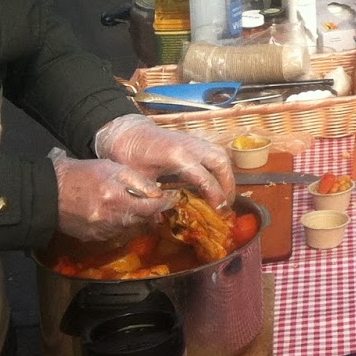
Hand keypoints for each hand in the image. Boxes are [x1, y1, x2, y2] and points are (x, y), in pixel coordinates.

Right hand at [50, 149, 176, 242]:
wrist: (49, 192)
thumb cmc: (81, 174)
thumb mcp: (112, 168)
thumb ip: (137, 181)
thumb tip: (157, 192)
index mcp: (116, 198)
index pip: (151, 206)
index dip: (164, 203)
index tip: (172, 198)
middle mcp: (110, 218)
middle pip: (141, 219)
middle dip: (151, 211)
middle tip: (158, 203)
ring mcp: (101, 230)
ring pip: (129, 227)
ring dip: (136, 218)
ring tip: (136, 206)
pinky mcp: (92, 237)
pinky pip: (114, 232)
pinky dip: (120, 224)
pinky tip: (118, 214)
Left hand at [93, 114, 233, 206]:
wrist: (127, 134)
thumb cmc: (130, 156)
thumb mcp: (138, 181)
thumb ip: (151, 199)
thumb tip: (159, 221)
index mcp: (177, 156)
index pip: (205, 177)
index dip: (215, 194)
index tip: (219, 210)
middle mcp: (191, 146)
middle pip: (220, 162)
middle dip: (227, 185)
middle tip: (225, 205)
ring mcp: (195, 141)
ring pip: (221, 155)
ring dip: (227, 175)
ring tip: (224, 196)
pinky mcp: (195, 141)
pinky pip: (216, 152)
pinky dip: (221, 168)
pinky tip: (217, 182)